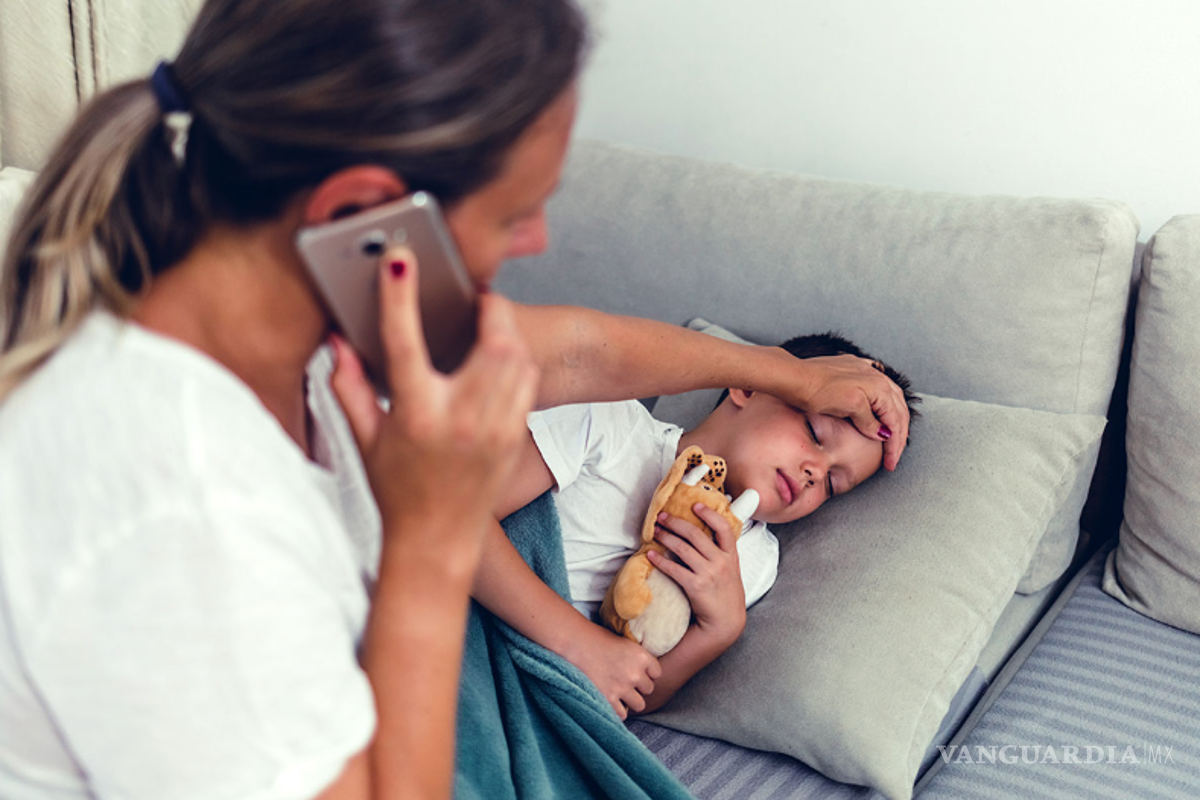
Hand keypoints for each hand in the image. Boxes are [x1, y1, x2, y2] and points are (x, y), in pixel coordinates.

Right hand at [329, 245, 538, 565]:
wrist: (436, 541)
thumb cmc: (396, 490)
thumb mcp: (363, 438)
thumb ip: (348, 386)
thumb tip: (337, 341)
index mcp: (416, 416)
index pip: (405, 342)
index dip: (400, 296)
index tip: (400, 261)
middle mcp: (461, 419)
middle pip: (491, 342)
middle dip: (489, 309)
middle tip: (475, 298)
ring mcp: (495, 429)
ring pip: (519, 359)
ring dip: (506, 334)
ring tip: (488, 325)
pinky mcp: (514, 437)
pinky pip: (528, 383)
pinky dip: (518, 362)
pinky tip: (500, 359)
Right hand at [560, 621, 660, 719]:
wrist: (574, 643)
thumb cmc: (595, 638)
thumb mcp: (622, 641)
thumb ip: (635, 656)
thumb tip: (643, 667)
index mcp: (641, 656)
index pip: (657, 673)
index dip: (647, 673)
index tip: (638, 672)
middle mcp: (635, 673)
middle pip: (649, 689)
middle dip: (638, 687)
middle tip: (626, 682)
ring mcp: (622, 688)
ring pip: (639, 704)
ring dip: (631, 700)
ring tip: (620, 694)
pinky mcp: (608, 699)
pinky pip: (622, 714)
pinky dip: (617, 710)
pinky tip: (611, 701)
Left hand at [647, 505, 745, 646]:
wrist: (727, 620)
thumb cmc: (726, 593)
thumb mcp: (731, 568)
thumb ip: (721, 551)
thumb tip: (706, 532)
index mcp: (731, 555)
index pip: (723, 527)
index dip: (709, 514)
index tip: (695, 505)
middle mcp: (721, 562)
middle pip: (696, 534)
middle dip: (676, 523)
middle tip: (662, 517)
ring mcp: (709, 574)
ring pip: (683, 548)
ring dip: (666, 537)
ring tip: (655, 532)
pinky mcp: (696, 586)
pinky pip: (674, 569)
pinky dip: (660, 560)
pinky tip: (651, 555)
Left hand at [790, 352, 910, 470]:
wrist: (794, 376)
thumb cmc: (818, 391)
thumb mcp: (849, 407)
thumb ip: (869, 420)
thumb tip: (883, 433)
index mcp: (878, 386)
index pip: (896, 420)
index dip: (895, 445)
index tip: (890, 463)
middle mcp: (875, 376)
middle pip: (898, 409)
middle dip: (898, 435)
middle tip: (892, 456)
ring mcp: (864, 371)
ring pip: (891, 398)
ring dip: (893, 419)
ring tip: (891, 437)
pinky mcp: (853, 371)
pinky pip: (877, 388)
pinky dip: (883, 404)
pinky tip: (880, 408)